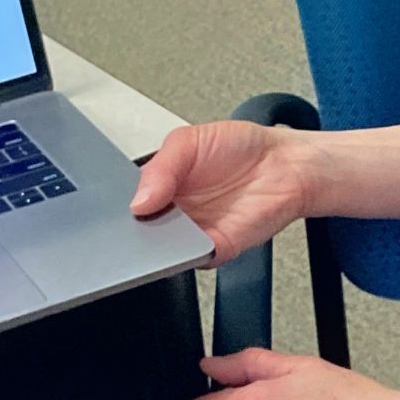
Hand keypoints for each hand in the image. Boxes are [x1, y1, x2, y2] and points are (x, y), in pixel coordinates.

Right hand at [131, 121, 312, 263]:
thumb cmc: (240, 148)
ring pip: (160, 249)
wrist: (284, 165)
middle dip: (132, 226)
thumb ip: (160, 167)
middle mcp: (172, 211)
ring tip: (166, 218)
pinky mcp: (213, 250)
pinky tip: (188, 233)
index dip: (117, 203)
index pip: (124, 201)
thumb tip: (139, 200)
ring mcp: (191, 233)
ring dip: (156, 241)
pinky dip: (186, 252)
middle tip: (138, 212)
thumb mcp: (188, 140)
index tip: (115, 200)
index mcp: (158, 184)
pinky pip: (191, 259)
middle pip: (137, 230)